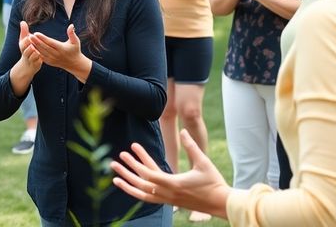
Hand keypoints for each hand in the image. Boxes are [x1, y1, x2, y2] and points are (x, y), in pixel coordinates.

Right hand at [17, 21, 41, 73]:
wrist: (27, 65)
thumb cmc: (26, 49)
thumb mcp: (23, 40)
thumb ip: (24, 31)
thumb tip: (22, 21)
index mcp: (23, 46)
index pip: (24, 42)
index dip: (28, 40)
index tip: (30, 37)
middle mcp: (25, 53)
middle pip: (28, 49)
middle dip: (31, 47)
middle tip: (33, 45)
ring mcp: (30, 59)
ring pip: (34, 55)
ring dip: (36, 53)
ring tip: (38, 51)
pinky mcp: (35, 64)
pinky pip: (38, 61)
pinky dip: (40, 59)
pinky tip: (43, 57)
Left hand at [30, 24, 86, 73]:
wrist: (74, 64)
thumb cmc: (75, 50)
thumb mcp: (76, 41)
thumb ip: (72, 34)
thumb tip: (71, 25)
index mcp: (62, 49)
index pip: (50, 42)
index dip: (43, 38)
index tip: (36, 33)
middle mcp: (56, 54)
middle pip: (44, 47)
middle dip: (36, 41)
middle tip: (29, 35)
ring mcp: (52, 59)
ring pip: (41, 52)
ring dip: (34, 46)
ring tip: (28, 39)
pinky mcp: (49, 62)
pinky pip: (41, 56)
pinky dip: (35, 52)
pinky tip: (30, 46)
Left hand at [110, 130, 230, 217]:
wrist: (221, 204)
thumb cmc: (213, 182)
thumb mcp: (203, 162)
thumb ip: (192, 146)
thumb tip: (183, 131)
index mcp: (174, 183)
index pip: (150, 173)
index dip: (138, 161)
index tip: (130, 150)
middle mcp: (168, 193)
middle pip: (142, 183)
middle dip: (127, 171)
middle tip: (115, 161)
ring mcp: (168, 200)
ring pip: (143, 194)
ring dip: (128, 186)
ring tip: (115, 178)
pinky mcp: (170, 202)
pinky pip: (149, 199)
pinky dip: (138, 193)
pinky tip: (131, 187)